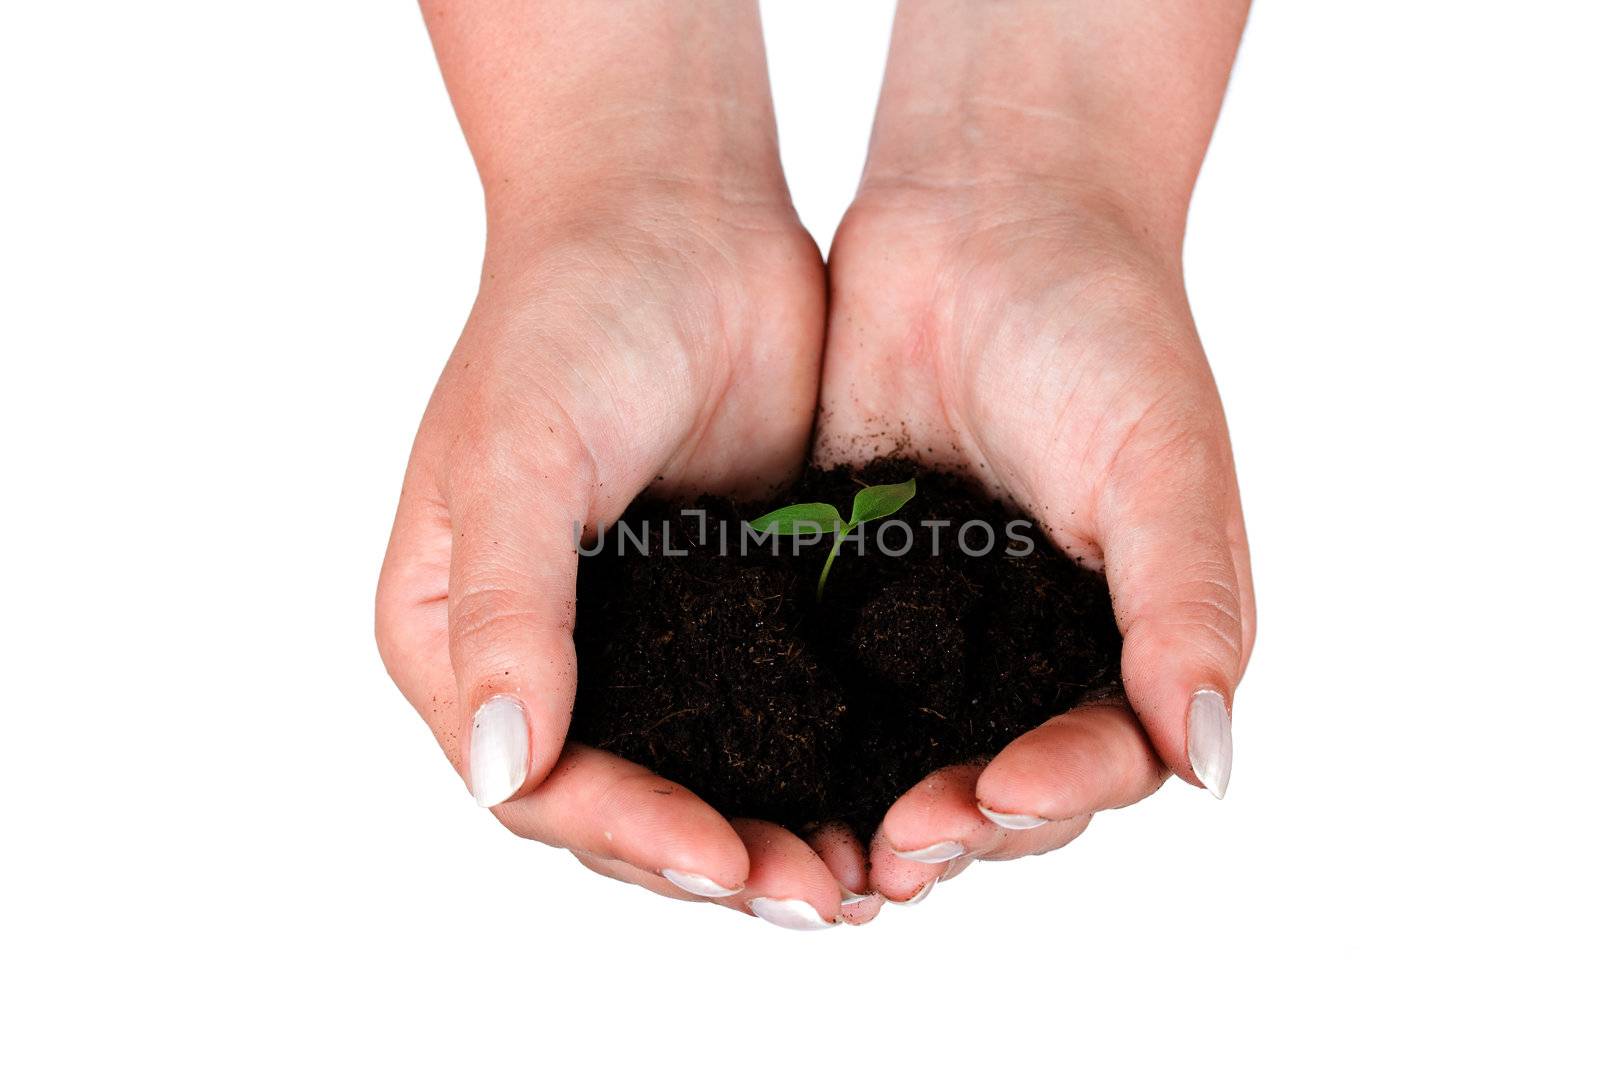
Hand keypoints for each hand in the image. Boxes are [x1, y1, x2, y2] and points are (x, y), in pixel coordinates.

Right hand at [377, 2, 879, 927]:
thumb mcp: (519, 455)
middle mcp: (548, 654)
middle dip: (717, 860)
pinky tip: (882, 792)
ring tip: (863, 879)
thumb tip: (500, 768)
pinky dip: (817, 764)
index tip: (729, 861)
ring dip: (776, 834)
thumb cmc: (568, 312)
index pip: (538, 785)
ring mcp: (643, 635)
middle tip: (822, 898)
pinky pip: (770, 713)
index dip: (632, 837)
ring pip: (706, 775)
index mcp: (460, 635)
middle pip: (626, 804)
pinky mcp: (732, 605)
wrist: (678, 214)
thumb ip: (510, 610)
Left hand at [819, 183, 1254, 902]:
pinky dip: (805, 728)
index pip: (1104, 757)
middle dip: (956, 825)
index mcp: (1133, 635)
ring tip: (828, 852)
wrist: (986, 211)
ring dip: (875, 806)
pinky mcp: (855, 584)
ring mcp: (942, 623)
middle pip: (1001, 780)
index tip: (992, 800)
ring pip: (909, 749)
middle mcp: (1039, 646)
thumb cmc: (1105, 325)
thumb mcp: (1162, 466)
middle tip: (891, 854)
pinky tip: (763, 765)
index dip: (1054, 796)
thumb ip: (1186, 610)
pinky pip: (830, 678)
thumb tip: (1214, 765)